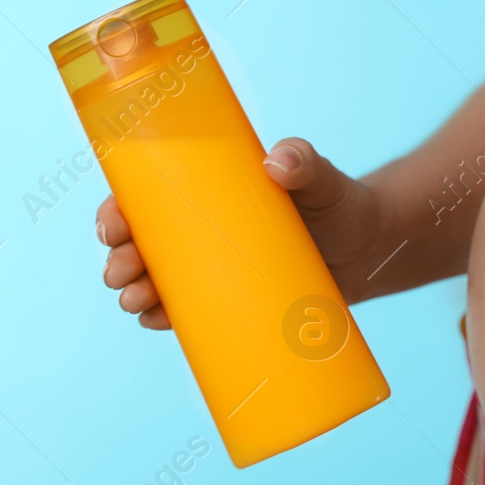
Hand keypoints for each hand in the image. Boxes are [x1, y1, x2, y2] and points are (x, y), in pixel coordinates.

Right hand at [97, 136, 396, 329]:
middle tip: (123, 273)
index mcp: (209, 191)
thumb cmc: (340, 203)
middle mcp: (205, 229)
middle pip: (142, 243)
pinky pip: (187, 312)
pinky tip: (155, 322)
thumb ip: (304, 161)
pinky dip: (164, 318)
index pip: (147, 197)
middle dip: (121, 259)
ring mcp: (217, 267)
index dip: (117, 211)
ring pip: (157, 281)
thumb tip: (279, 162)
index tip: (112, 228)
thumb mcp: (321, 178)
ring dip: (135, 292)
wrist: (373, 249)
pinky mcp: (234, 299)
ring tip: (138, 304)